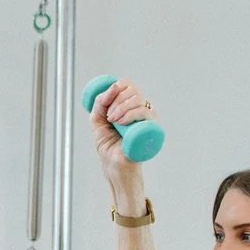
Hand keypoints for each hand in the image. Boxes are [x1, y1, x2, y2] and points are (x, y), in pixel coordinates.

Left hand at [90, 78, 156, 197]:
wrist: (114, 164)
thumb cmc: (108, 144)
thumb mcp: (98, 120)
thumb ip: (99, 103)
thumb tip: (111, 87)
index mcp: (130, 105)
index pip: (128, 84)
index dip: (116, 87)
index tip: (105, 102)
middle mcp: (142, 109)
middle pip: (133, 90)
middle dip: (116, 101)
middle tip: (109, 117)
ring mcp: (149, 118)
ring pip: (138, 99)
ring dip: (121, 108)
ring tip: (113, 122)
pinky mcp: (152, 128)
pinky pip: (144, 112)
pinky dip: (130, 114)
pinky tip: (121, 123)